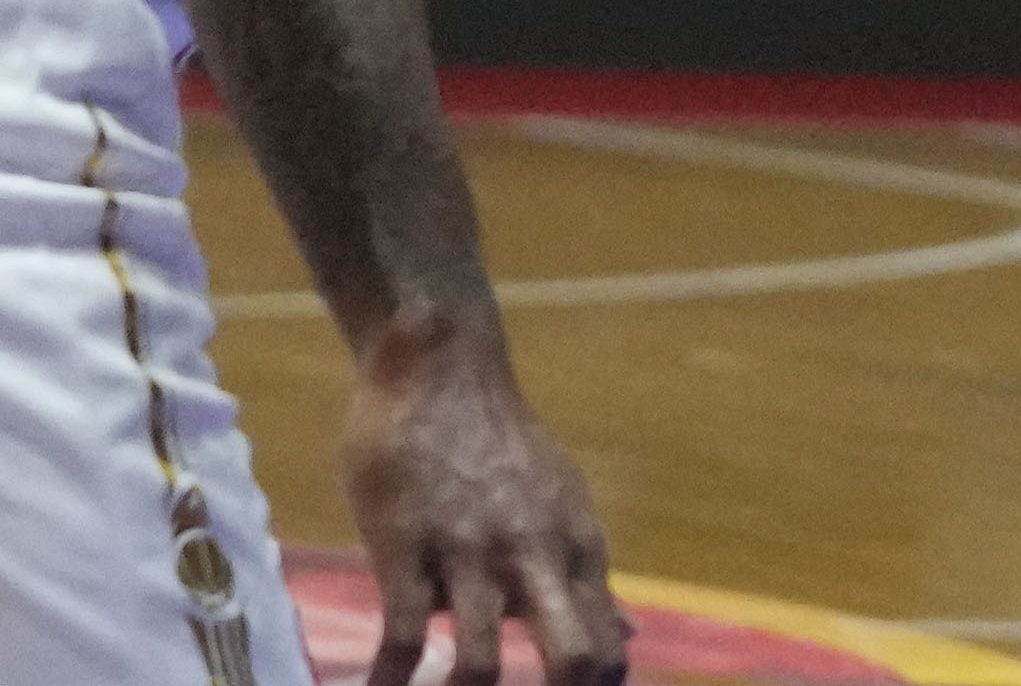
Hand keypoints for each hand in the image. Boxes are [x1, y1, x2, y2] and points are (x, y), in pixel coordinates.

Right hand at [343, 332, 627, 683]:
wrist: (440, 366)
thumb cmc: (497, 443)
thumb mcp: (563, 505)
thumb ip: (586, 578)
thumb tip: (630, 638)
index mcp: (579, 550)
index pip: (609, 652)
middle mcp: (537, 556)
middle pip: (574, 662)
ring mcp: (472, 553)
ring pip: (482, 665)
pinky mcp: (407, 546)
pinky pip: (403, 638)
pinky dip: (389, 682)